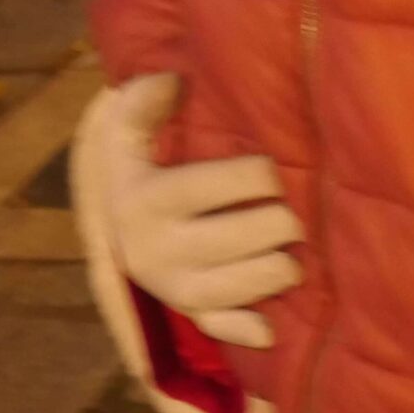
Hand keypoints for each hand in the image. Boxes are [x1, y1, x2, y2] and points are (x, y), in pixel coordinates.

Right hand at [89, 74, 302, 349]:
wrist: (115, 215)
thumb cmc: (140, 160)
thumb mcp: (127, 127)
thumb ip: (141, 102)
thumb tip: (169, 80)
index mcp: (144, 200)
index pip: (206, 188)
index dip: (253, 177)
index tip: (275, 171)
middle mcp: (153, 249)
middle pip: (230, 241)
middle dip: (276, 225)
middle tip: (298, 215)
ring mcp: (169, 285)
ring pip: (228, 290)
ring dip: (272, 273)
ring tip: (295, 255)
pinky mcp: (186, 311)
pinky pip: (215, 328)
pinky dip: (244, 331)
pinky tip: (271, 329)